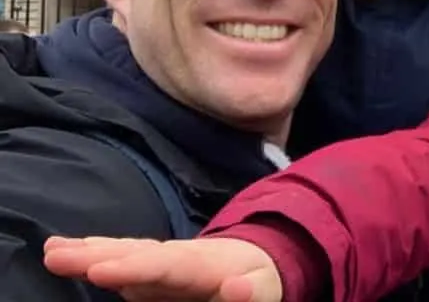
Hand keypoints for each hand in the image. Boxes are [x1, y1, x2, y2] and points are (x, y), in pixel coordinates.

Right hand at [44, 235, 281, 301]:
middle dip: (98, 253)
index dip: (133, 268)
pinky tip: (64, 251)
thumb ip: (249, 292)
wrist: (254, 266)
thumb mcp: (262, 289)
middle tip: (57, 254)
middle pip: (135, 254)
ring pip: (122, 254)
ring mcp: (158, 263)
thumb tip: (237, 288)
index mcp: (202, 264)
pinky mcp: (147, 274)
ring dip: (88, 252)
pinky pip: (118, 263)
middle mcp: (174, 257)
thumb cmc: (257, 283)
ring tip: (53, 250)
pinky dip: (92, 254)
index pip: (165, 266)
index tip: (99, 270)